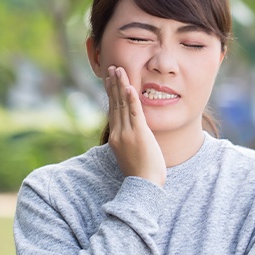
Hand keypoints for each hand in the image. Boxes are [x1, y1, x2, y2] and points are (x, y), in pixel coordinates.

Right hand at [105, 66, 166, 186]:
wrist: (144, 186)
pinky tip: (130, 87)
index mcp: (115, 138)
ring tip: (119, 70)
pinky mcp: (139, 135)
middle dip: (114, 85)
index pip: (112, 111)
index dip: (111, 94)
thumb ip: (128, 143)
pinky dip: (132, 99)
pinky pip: (135, 113)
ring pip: (123, 105)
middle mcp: (118, 133)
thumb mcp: (130, 156)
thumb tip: (131, 137)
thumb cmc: (141, 175)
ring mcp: (127, 134)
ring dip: (121, 86)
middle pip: (115, 104)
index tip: (110, 81)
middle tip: (112, 68)